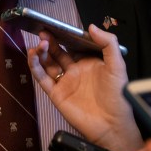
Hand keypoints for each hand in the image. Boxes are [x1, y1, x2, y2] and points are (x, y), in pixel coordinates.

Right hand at [28, 25, 142, 150]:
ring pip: (47, 64)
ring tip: (39, 44)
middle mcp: (74, 71)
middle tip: (43, 31)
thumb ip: (108, 43)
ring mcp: (64, 82)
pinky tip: (33, 56)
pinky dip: (35, 67)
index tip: (56, 26)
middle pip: (57, 52)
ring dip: (41, 52)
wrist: (112, 124)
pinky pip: (42, 78)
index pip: (72, 45)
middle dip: (49, 41)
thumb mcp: (117, 65)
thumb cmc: (118, 96)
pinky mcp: (56, 94)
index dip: (64, 36)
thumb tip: (91, 26)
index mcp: (88, 62)